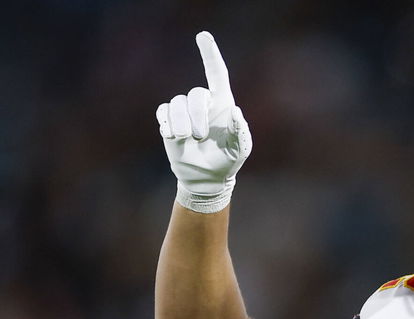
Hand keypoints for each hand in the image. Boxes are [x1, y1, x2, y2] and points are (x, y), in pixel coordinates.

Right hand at [155, 31, 251, 212]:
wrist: (207, 177)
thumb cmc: (227, 160)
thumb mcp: (240, 149)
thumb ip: (240, 131)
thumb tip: (235, 111)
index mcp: (223, 104)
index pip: (217, 74)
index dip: (210, 54)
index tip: (203, 36)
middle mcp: (203, 103)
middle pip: (195, 94)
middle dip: (197, 116)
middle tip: (200, 137)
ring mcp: (184, 110)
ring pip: (176, 103)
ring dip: (183, 124)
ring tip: (189, 140)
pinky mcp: (169, 120)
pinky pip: (163, 112)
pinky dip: (168, 125)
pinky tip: (174, 137)